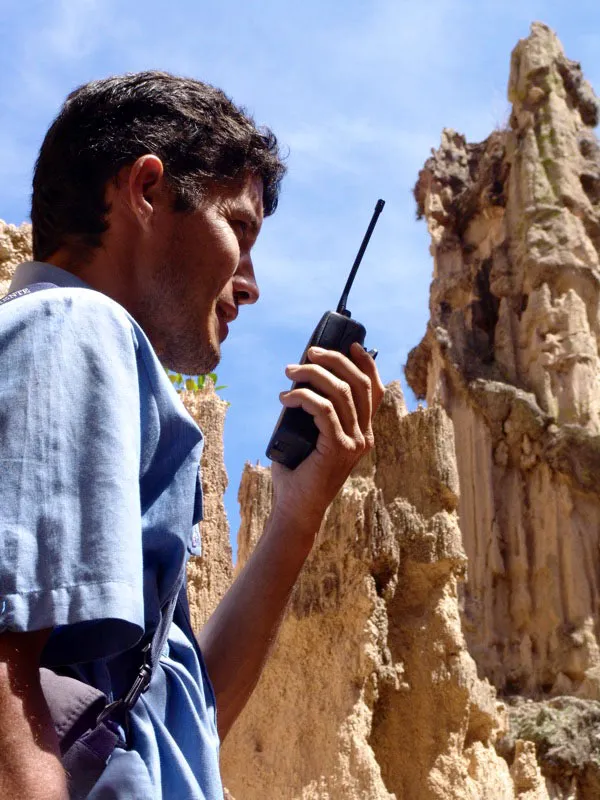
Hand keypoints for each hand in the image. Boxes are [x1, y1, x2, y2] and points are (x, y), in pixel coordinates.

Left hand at [270, 342, 384, 539]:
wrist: (296, 509)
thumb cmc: (298, 471)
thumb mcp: (310, 433)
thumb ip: (314, 410)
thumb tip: (301, 376)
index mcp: (363, 431)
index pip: (374, 390)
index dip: (366, 363)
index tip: (349, 344)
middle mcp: (365, 435)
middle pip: (358, 384)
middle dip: (334, 361)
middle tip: (308, 354)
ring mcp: (354, 442)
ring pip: (339, 392)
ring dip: (312, 375)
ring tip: (289, 371)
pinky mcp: (338, 448)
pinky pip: (323, 410)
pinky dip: (303, 397)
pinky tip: (285, 398)